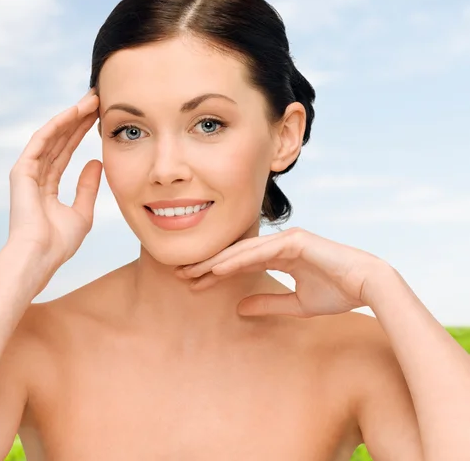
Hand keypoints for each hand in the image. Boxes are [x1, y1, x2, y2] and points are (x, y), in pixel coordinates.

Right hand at [5, 88, 101, 292]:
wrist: (39, 257)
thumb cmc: (59, 243)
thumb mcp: (83, 213)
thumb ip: (88, 187)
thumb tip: (95, 162)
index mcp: (47, 186)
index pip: (66, 151)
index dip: (82, 132)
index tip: (99, 116)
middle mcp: (36, 175)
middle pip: (60, 139)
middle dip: (78, 119)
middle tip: (97, 98)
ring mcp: (27, 171)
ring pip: (52, 136)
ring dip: (71, 116)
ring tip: (91, 99)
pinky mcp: (22, 170)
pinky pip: (42, 141)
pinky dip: (57, 125)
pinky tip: (73, 112)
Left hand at [175, 228, 387, 316]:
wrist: (368, 286)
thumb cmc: (338, 293)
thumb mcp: (296, 304)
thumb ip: (268, 303)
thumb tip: (239, 309)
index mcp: (279, 256)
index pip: (240, 263)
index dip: (215, 273)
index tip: (193, 284)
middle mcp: (279, 244)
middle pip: (235, 253)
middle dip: (208, 264)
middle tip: (180, 274)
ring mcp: (286, 239)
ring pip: (243, 250)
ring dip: (216, 260)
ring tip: (191, 271)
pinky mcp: (295, 240)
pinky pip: (260, 250)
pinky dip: (238, 258)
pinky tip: (217, 267)